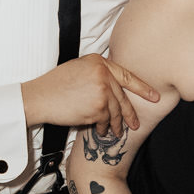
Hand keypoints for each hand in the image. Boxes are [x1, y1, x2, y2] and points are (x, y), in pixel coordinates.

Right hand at [22, 55, 159, 136]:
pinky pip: (106, 120)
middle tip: (135, 124)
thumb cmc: (54, 86)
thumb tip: (114, 87)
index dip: (142, 88)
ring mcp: (101, 90)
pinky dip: (103, 127)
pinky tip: (101, 131)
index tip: (154, 96)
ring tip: (114, 132)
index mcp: (98, 61)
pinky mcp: (97, 107)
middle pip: (122, 96)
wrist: (39, 98)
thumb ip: (97, 74)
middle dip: (130, 113)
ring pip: (115, 110)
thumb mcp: (78, 69)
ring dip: (115, 124)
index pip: (126, 75)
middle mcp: (102, 73)